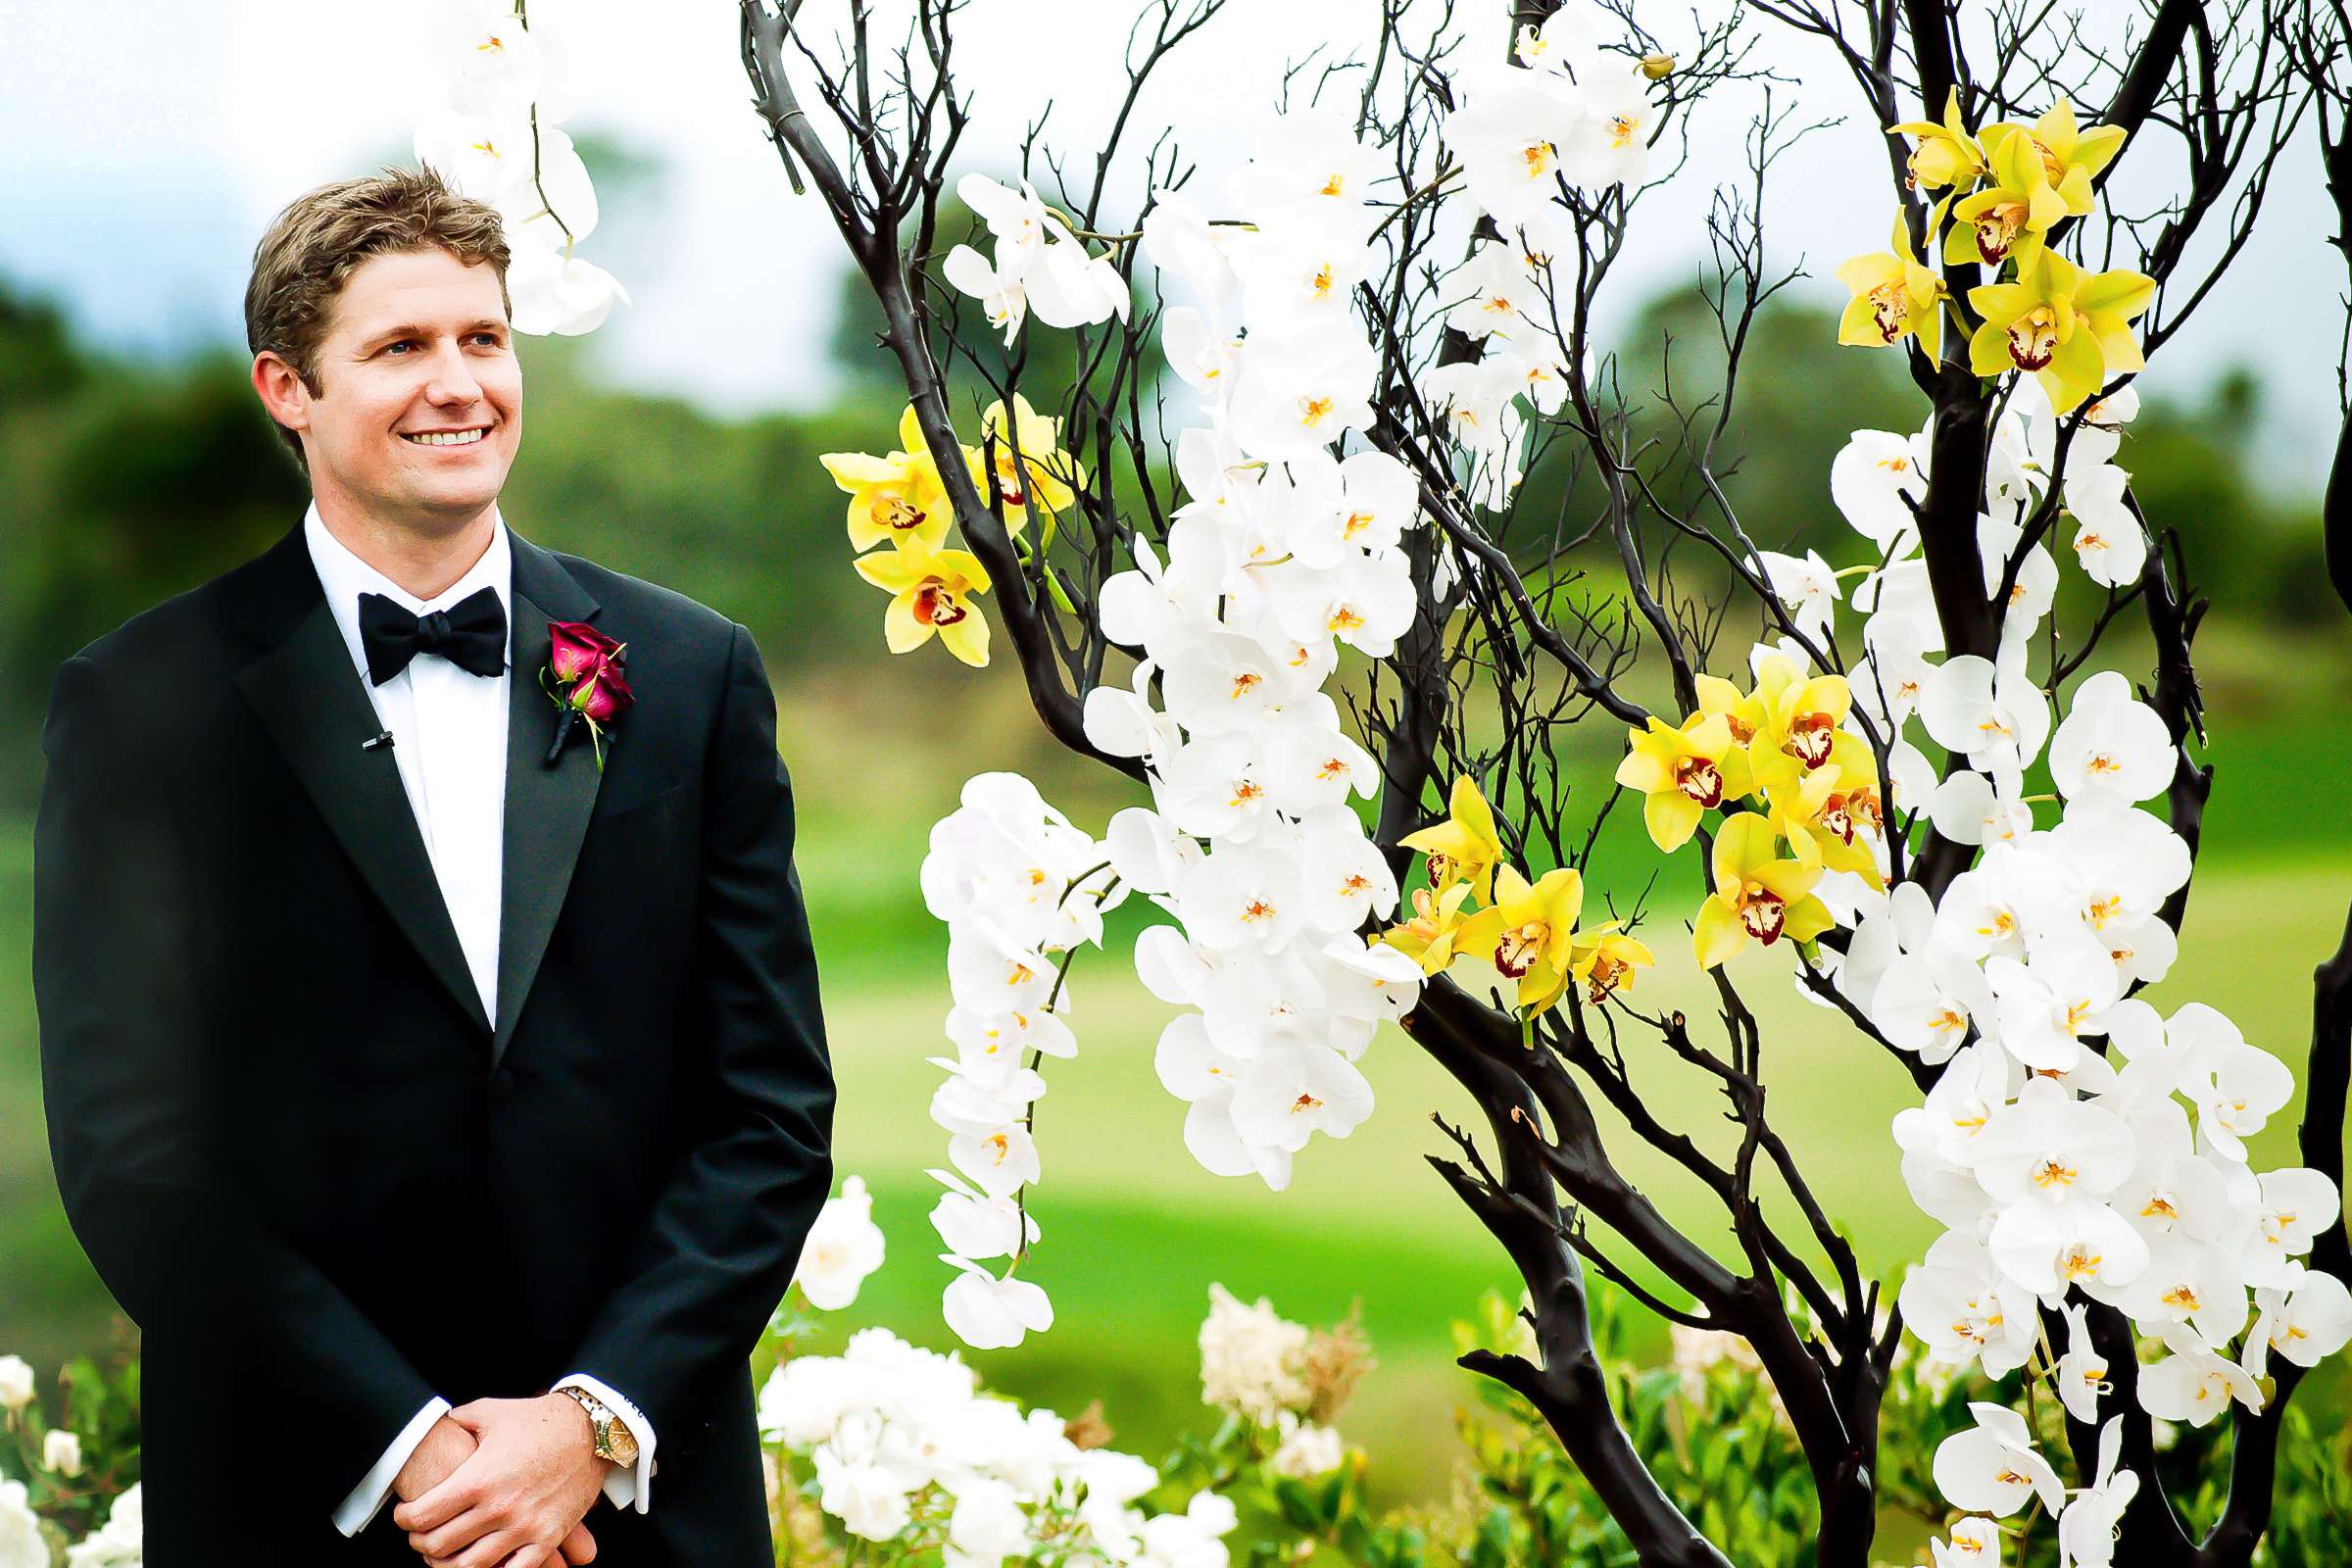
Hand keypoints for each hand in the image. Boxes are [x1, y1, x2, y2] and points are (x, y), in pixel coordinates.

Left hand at [392, 1394, 608, 1567]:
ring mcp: (524, 1527)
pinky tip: (484, 1565)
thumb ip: (457, 1422)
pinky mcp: (548, 1538)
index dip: (404, 1520)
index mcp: (478, 1479)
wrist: (591, 1429)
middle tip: (419, 1537)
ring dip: (448, 1566)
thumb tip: (437, 1427)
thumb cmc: (538, 1418)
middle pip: (439, 1546)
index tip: (404, 1516)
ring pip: (470, 1567)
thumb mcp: (489, 1412)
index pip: (423, 1516)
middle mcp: (498, 1508)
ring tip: (445, 1555)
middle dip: (420, 1544)